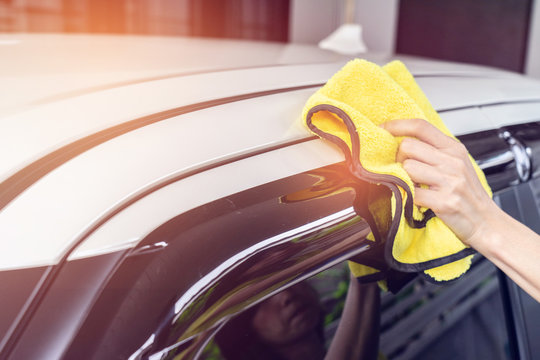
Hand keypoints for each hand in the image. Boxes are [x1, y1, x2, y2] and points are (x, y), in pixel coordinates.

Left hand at [381, 119, 495, 246]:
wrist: (487, 223)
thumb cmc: (468, 194)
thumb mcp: (457, 164)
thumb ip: (434, 151)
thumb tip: (403, 141)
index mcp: (454, 149)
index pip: (421, 126)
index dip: (397, 125)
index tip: (383, 128)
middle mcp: (453, 161)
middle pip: (408, 146)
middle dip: (399, 158)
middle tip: (404, 171)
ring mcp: (450, 181)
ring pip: (407, 168)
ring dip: (404, 179)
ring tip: (415, 186)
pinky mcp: (444, 201)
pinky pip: (412, 193)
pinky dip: (409, 197)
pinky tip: (418, 200)